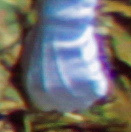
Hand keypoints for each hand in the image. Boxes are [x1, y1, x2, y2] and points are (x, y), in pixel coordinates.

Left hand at [24, 0, 113, 115]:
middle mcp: (50, 92)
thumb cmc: (44, 35)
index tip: (62, 94)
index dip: (55, 101)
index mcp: (34, 87)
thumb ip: (36, 74)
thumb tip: (42, 81)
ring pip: (83, 103)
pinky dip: (99, 86)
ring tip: (90, 84)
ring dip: (88, 95)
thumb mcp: (31, 58)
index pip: (45, 106)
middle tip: (81, 89)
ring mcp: (69, 88)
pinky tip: (98, 79)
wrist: (60, 24)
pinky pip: (97, 92)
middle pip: (65, 107)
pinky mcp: (87, 81)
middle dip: (73, 99)